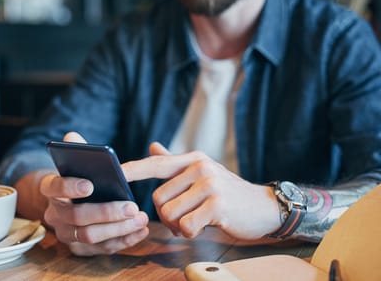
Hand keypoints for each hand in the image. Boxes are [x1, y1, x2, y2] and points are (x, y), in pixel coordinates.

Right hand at [41, 132, 148, 255]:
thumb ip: (75, 150)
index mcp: (50, 190)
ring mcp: (66, 234)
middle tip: (132, 206)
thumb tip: (71, 136)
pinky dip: (123, 241)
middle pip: (77, 216)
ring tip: (141, 218)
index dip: (70, 187)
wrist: (68, 203)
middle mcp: (54, 215)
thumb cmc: (77, 177)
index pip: (54, 188)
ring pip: (90, 236)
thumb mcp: (74, 162)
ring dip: (118, 228)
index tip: (90, 184)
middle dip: (107, 212)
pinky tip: (140, 231)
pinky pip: (102, 249)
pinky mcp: (81, 249)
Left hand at [122, 142, 280, 239]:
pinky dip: (191, 233)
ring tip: (194, 222)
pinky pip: (185, 225)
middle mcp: (199, 167)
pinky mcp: (217, 205)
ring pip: (169, 214)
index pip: (156, 164)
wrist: (265, 207)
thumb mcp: (203, 174)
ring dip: (178, 226)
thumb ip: (175, 162)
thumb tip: (152, 147)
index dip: (133, 169)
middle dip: (166, 215)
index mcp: (193, 160)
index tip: (115, 173)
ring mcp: (209, 185)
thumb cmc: (229, 193)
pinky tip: (203, 227)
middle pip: (158, 198)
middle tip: (183, 219)